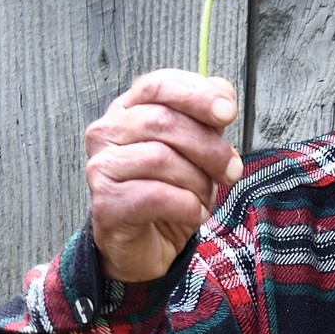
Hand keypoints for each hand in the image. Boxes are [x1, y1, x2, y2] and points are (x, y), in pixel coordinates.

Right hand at [85, 71, 240, 284]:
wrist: (145, 248)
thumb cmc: (169, 194)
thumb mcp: (196, 154)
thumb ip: (206, 121)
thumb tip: (223, 91)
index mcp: (128, 111)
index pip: (157, 85)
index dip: (196, 95)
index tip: (228, 112)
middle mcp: (107, 132)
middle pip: (163, 122)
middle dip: (209, 148)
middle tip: (232, 172)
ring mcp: (101, 166)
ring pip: (161, 159)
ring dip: (197, 182)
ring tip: (205, 199)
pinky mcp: (106, 202)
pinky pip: (156, 196)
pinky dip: (187, 207)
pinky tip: (194, 214)